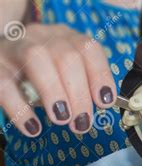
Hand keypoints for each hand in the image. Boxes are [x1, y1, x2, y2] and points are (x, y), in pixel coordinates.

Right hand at [0, 23, 116, 136]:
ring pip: (37, 59)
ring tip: (62, 119)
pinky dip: (21, 109)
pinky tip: (33, 127)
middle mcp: (41, 36)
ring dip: (54, 93)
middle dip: (79, 94)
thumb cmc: (43, 75)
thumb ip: (83, 87)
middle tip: (82, 122)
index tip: (104, 102)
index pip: (89, 48)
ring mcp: (15, 48)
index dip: (100, 75)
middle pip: (67, 56)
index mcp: (65, 37)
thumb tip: (100, 108)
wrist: (3, 63)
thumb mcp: (66, 75)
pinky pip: (5, 85)